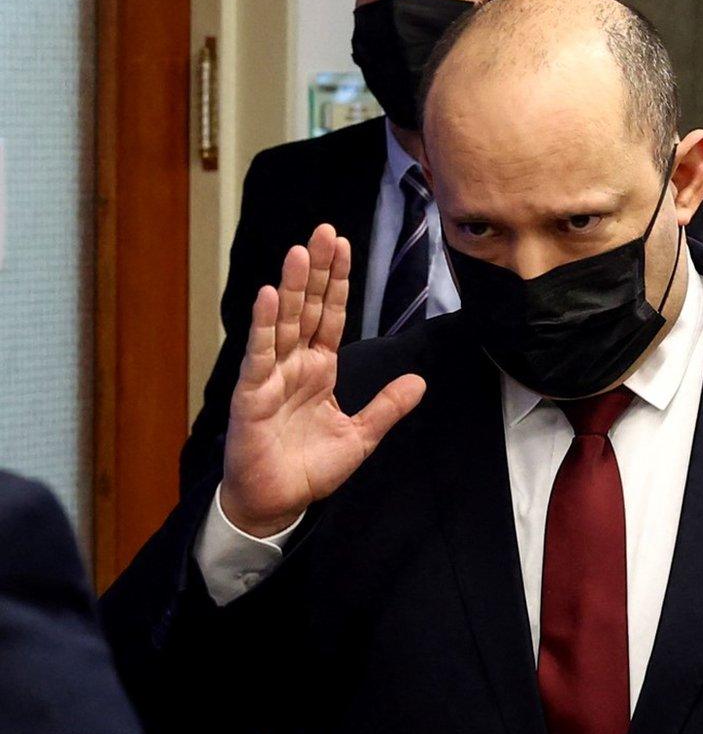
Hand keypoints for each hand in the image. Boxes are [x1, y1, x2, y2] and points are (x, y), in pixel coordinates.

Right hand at [220, 225, 426, 536]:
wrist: (277, 502)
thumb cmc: (310, 469)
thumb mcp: (361, 436)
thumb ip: (387, 406)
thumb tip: (419, 381)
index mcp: (319, 370)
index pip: (331, 316)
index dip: (338, 283)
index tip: (343, 247)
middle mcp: (294, 365)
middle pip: (308, 308)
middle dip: (317, 270)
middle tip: (325, 230)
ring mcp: (271, 375)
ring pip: (284, 322)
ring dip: (292, 286)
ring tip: (300, 251)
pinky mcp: (252, 393)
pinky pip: (259, 354)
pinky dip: (264, 325)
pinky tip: (270, 296)